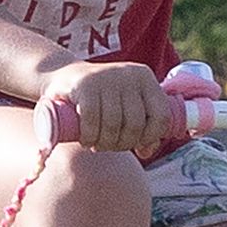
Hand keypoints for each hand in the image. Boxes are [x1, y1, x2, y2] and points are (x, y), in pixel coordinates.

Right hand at [41, 60, 177, 159]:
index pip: (161, 115)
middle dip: (123, 144)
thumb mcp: (125, 107)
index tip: (137, 144)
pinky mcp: (84, 85)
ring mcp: (106, 78)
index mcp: (145, 78)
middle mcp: (128, 75)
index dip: (151, 137)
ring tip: (97, 145)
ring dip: (105, 143)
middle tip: (110, 146)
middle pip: (135, 124)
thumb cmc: (101, 98)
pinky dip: (89, 136)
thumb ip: (142, 128)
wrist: (64, 78)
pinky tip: (86, 141)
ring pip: (113, 124)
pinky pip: (92, 120)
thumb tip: (147, 151)